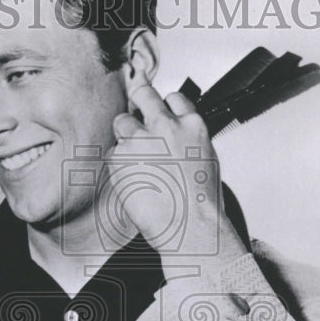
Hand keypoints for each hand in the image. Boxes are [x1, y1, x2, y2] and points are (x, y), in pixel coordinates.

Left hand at [106, 70, 246, 269]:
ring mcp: (140, 141)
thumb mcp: (206, 159)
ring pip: (122, 122)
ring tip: (135, 157)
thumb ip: (187, 140)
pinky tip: (133, 180)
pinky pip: (114, 153)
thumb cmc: (201, 202)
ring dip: (125, 134)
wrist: (190, 226)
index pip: (173, 97)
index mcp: (192, 125)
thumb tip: (175, 137)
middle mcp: (165, 127)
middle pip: (143, 93)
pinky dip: (119, 164)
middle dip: (138, 99)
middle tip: (137, 113)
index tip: (160, 112)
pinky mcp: (119, 158)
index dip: (164, 106)